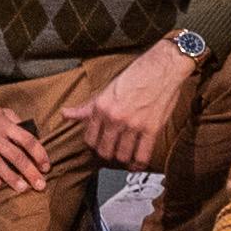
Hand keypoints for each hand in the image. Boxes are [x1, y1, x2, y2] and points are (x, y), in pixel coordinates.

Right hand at [0, 101, 49, 198]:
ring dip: (11, 177)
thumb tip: (30, 130)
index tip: (46, 167)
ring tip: (23, 189)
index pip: (27, 139)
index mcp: (3, 123)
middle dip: (30, 171)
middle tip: (40, 185)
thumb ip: (13, 119)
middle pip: (15, 155)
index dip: (39, 154)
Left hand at [69, 46, 197, 166]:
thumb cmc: (137, 74)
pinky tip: (137, 162)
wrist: (163, 67)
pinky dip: (138, 163)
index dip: (94, 145)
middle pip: (104, 151)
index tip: (99, 144)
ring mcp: (133, 125)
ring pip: (121, 156)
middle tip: (112, 151)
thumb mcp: (107, 89)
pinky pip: (142, 156)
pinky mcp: (152, 129)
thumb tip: (67, 114)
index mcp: (101, 107)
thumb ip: (87, 106)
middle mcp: (115, 117)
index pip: (89, 139)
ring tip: (125, 155)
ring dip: (122, 159)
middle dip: (107, 154)